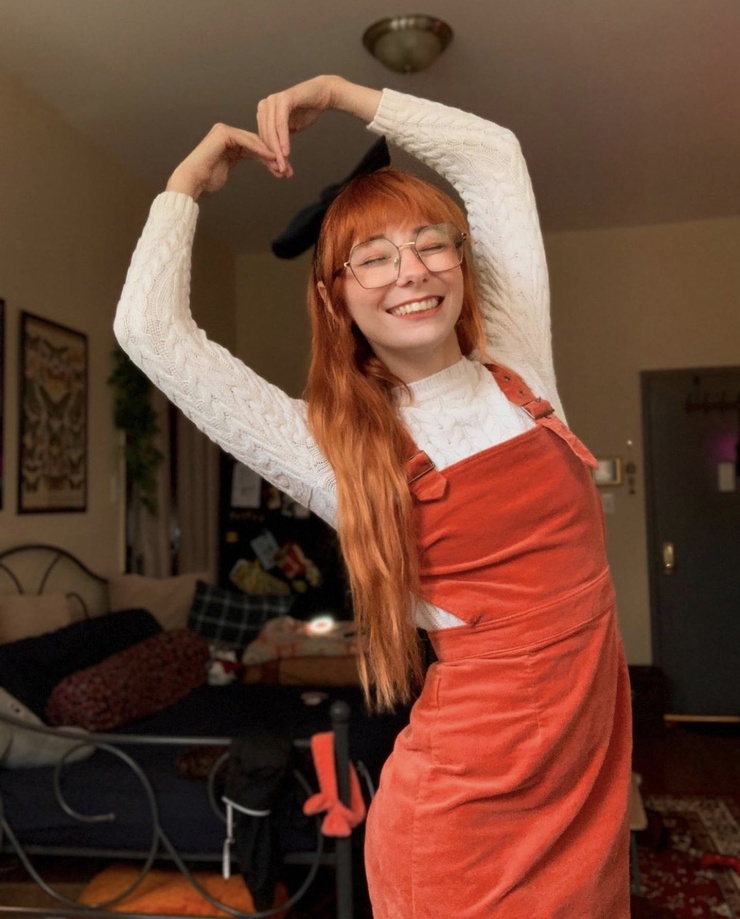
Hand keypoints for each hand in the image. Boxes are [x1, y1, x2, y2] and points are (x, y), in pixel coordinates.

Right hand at [166, 124, 281, 200]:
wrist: (192, 182)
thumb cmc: (206, 181)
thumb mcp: (227, 169)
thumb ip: (237, 160)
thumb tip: (242, 164)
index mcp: (227, 140)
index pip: (254, 148)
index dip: (269, 159)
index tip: (283, 172)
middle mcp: (226, 133)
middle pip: (256, 144)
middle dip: (273, 157)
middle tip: (287, 170)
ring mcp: (224, 131)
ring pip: (254, 142)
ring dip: (269, 155)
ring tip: (282, 167)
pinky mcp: (223, 134)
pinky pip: (247, 141)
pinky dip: (260, 150)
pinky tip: (272, 159)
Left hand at [257, 76, 381, 176]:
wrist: (323, 96)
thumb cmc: (307, 112)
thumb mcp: (291, 129)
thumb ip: (280, 140)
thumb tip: (275, 159)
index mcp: (264, 112)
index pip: (263, 138)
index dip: (270, 156)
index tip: (279, 172)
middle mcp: (265, 105)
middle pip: (266, 136)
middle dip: (274, 156)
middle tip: (282, 172)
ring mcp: (273, 101)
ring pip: (272, 132)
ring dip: (278, 151)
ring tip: (284, 166)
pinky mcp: (283, 99)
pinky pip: (281, 124)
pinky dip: (283, 139)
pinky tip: (287, 153)